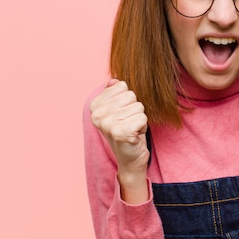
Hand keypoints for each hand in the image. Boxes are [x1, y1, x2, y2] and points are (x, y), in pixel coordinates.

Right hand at [90, 79, 149, 202]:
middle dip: (134, 109)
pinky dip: (143, 126)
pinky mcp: (120, 132)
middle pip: (131, 95)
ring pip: (138, 106)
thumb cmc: (127, 131)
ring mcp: (107, 124)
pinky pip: (142, 117)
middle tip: (128, 123)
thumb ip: (114, 94)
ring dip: (139, 118)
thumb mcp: (119, 110)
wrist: (130, 158)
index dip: (127, 100)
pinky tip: (135, 135)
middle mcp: (98, 114)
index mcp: (95, 106)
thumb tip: (113, 80)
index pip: (122, 86)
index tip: (123, 114)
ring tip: (131, 129)